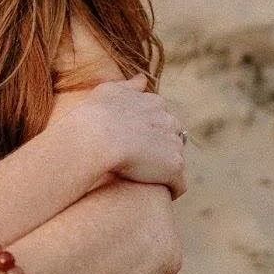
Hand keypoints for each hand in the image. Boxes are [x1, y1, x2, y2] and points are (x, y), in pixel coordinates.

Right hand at [68, 74, 186, 198]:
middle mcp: (170, 122)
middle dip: (161, 149)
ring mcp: (174, 145)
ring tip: (145, 181)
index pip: (161, 119)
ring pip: (175, 160)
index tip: (134, 143)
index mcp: (155, 104)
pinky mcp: (174, 168)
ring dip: (164, 169)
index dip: (148, 132)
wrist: (95, 138)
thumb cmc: (95, 114)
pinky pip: (178, 184)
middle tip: (139, 163)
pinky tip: (156, 194)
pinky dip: (170, 189)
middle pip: (173, 138)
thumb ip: (129, 86)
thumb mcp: (109, 91)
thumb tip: (142, 79)